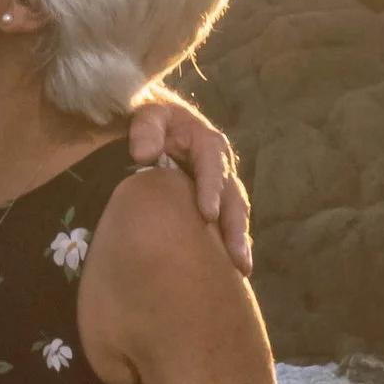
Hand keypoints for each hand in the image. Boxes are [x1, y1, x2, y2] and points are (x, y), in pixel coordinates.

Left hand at [128, 91, 252, 275]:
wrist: (156, 122)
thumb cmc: (151, 118)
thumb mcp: (148, 114)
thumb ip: (146, 129)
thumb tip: (143, 155)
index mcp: (207, 143)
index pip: (213, 167)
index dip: (212, 190)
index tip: (207, 214)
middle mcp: (220, 166)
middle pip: (233, 198)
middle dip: (235, 228)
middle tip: (235, 257)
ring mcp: (220, 185)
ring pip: (234, 214)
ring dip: (239, 241)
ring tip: (240, 269)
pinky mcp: (214, 200)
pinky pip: (226, 222)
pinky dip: (229, 243)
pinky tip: (230, 268)